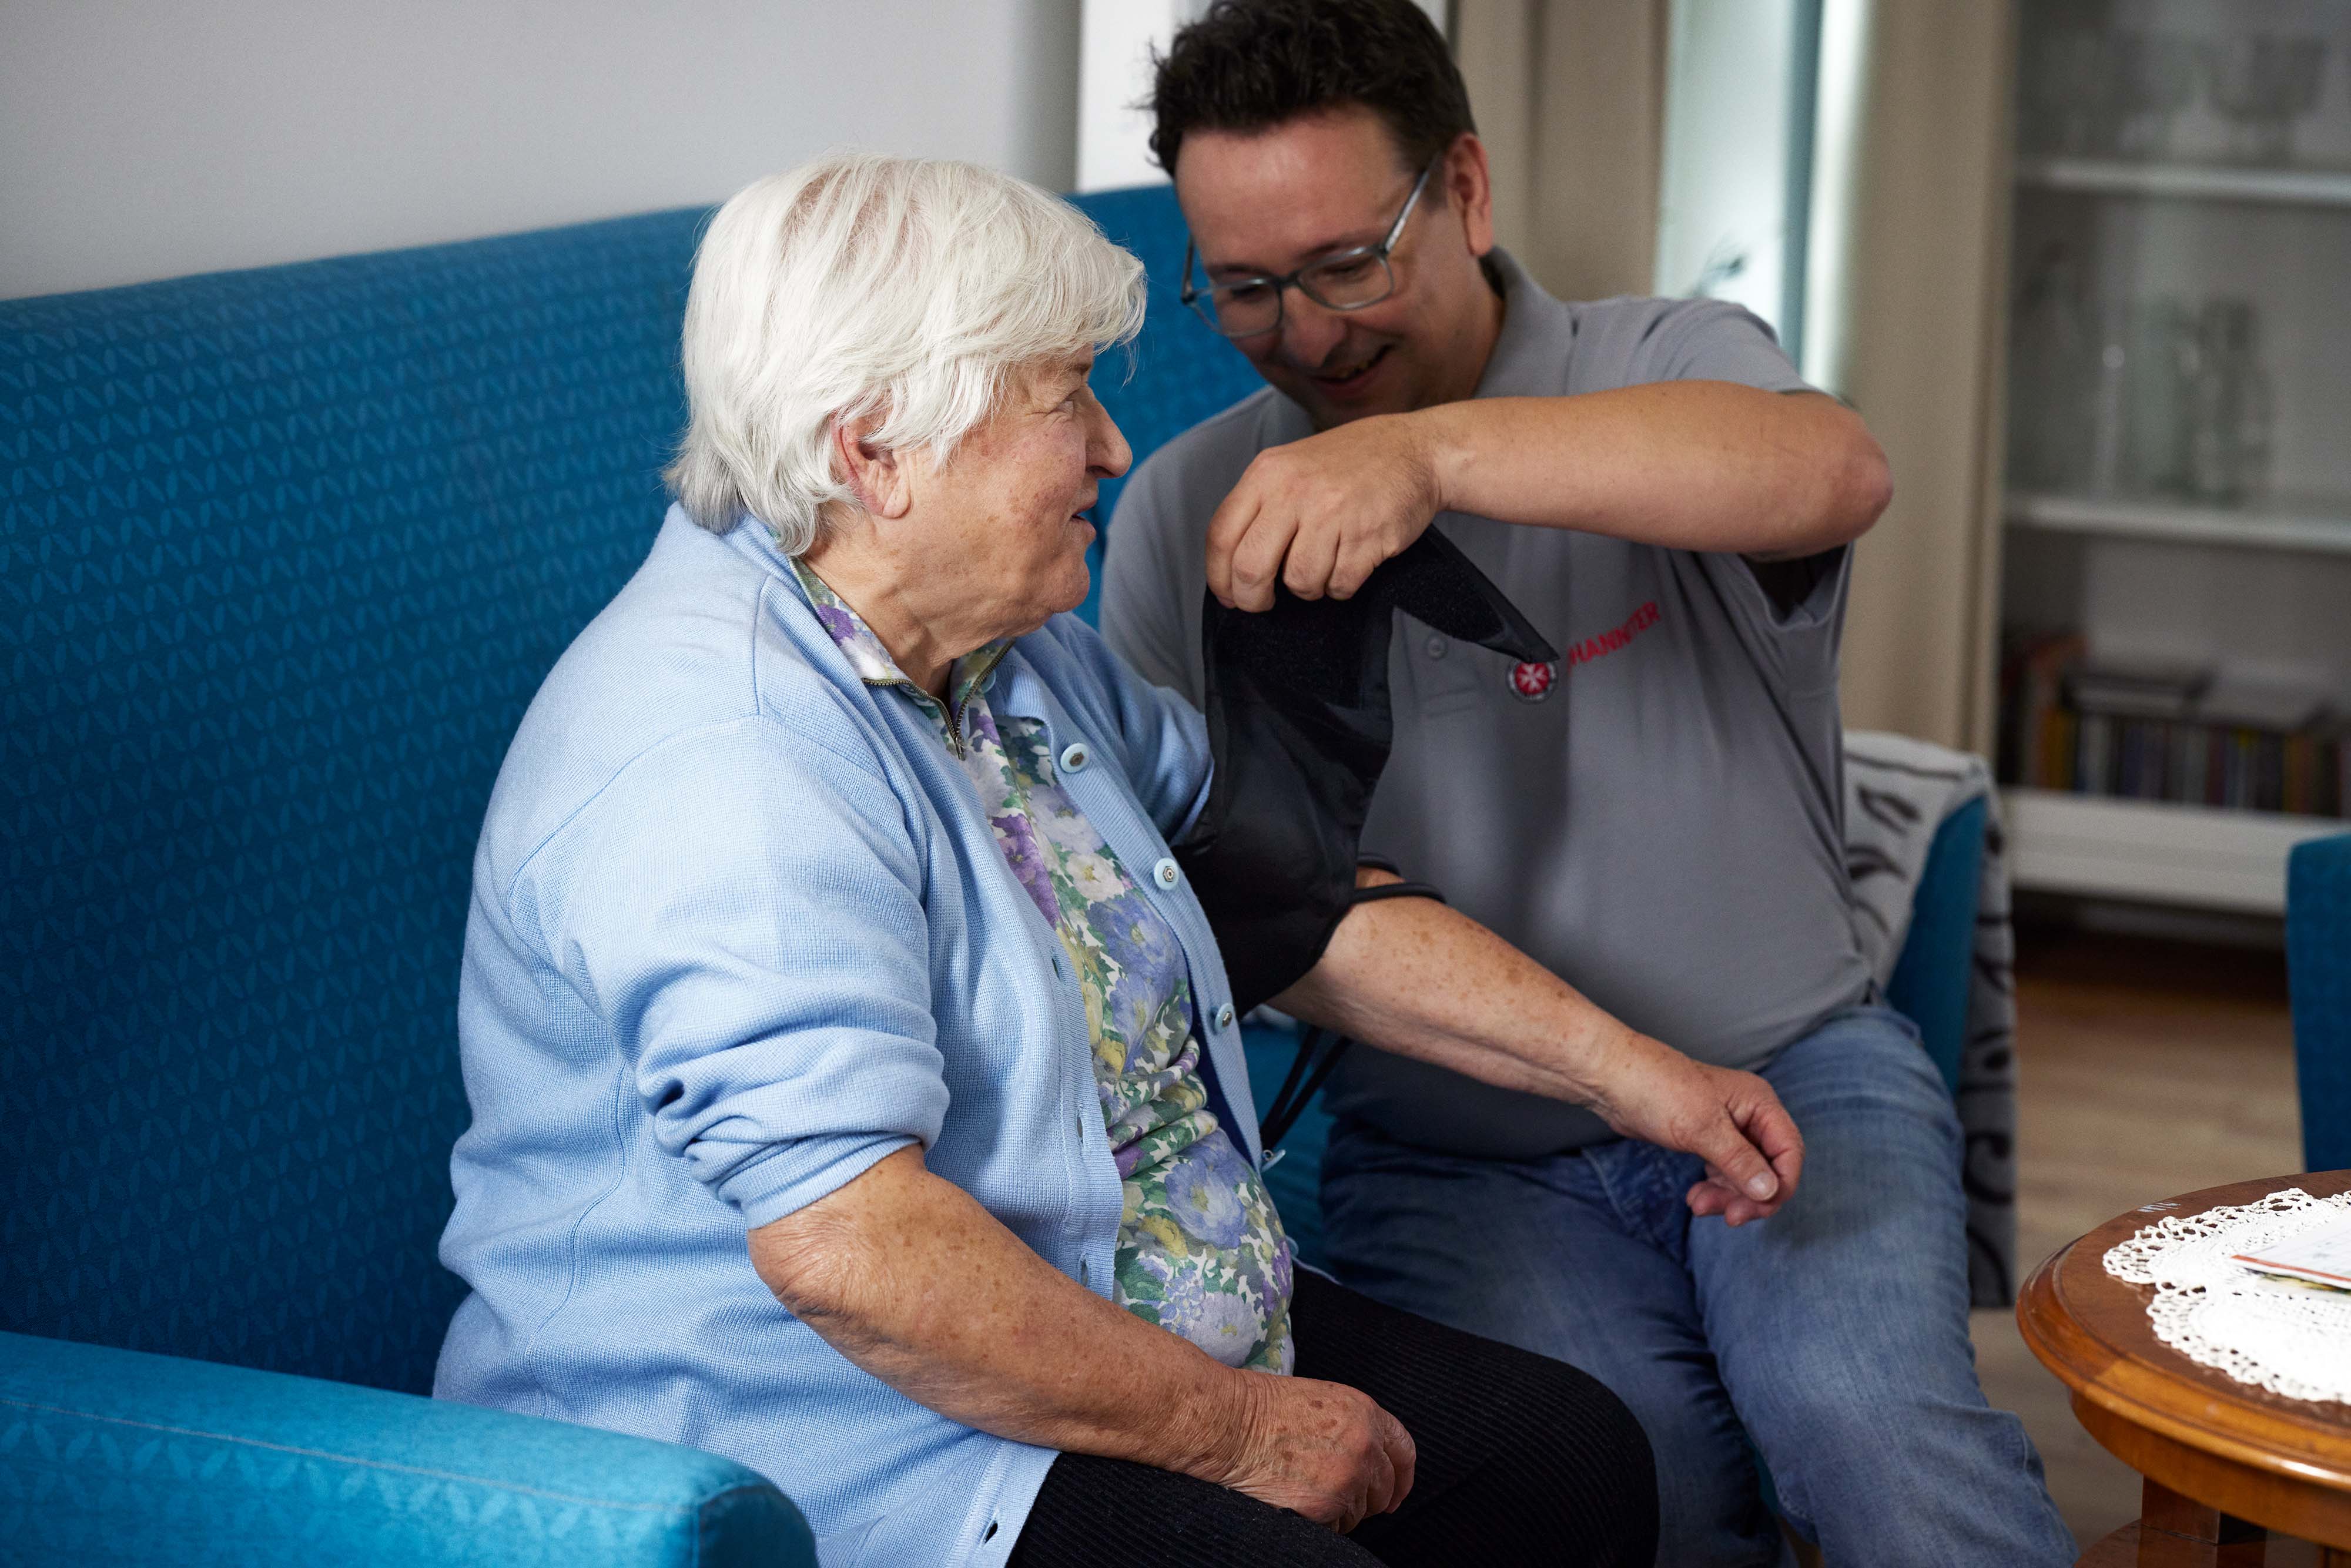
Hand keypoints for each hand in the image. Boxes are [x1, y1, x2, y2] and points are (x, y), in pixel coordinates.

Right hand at [1200, 1368, 1416, 1532]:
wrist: (1229, 1424)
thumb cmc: (1263, 1409)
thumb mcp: (1322, 1401)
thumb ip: (1353, 1426)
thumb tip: (1370, 1458)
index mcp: (1365, 1412)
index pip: (1404, 1449)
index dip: (1403, 1475)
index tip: (1396, 1492)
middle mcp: (1364, 1445)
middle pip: (1385, 1487)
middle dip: (1370, 1498)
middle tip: (1343, 1498)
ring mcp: (1348, 1477)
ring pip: (1361, 1511)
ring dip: (1341, 1509)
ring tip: (1307, 1489)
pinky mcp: (1326, 1506)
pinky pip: (1338, 1527)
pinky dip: (1323, 1523)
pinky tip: (1298, 1501)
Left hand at [1206, 412, 1442, 610]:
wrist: (1414, 451)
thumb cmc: (1349, 464)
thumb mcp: (1290, 466)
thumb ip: (1259, 506)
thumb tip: (1231, 566)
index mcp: (1267, 473)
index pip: (1221, 535)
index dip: (1218, 576)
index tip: (1228, 594)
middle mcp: (1295, 491)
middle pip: (1251, 568)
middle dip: (1252, 598)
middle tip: (1262, 603)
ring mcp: (1333, 514)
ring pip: (1299, 582)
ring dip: (1308, 588)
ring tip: (1322, 566)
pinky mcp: (1367, 536)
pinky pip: (1339, 585)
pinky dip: (1340, 586)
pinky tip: (1348, 563)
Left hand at [1584, 1033, 1805, 1225]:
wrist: (1611, 1079)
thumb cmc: (1657, 1089)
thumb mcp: (1701, 1127)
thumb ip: (1739, 1160)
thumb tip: (1770, 1191)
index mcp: (1759, 1103)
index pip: (1789, 1151)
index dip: (1781, 1184)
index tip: (1759, 1209)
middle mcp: (1748, 1115)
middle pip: (1769, 1167)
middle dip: (1750, 1196)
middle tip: (1729, 1217)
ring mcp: (1727, 1128)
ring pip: (1745, 1174)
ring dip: (1728, 1196)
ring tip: (1699, 1205)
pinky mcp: (1705, 1139)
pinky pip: (1723, 1172)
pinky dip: (1714, 1188)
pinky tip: (1696, 1199)